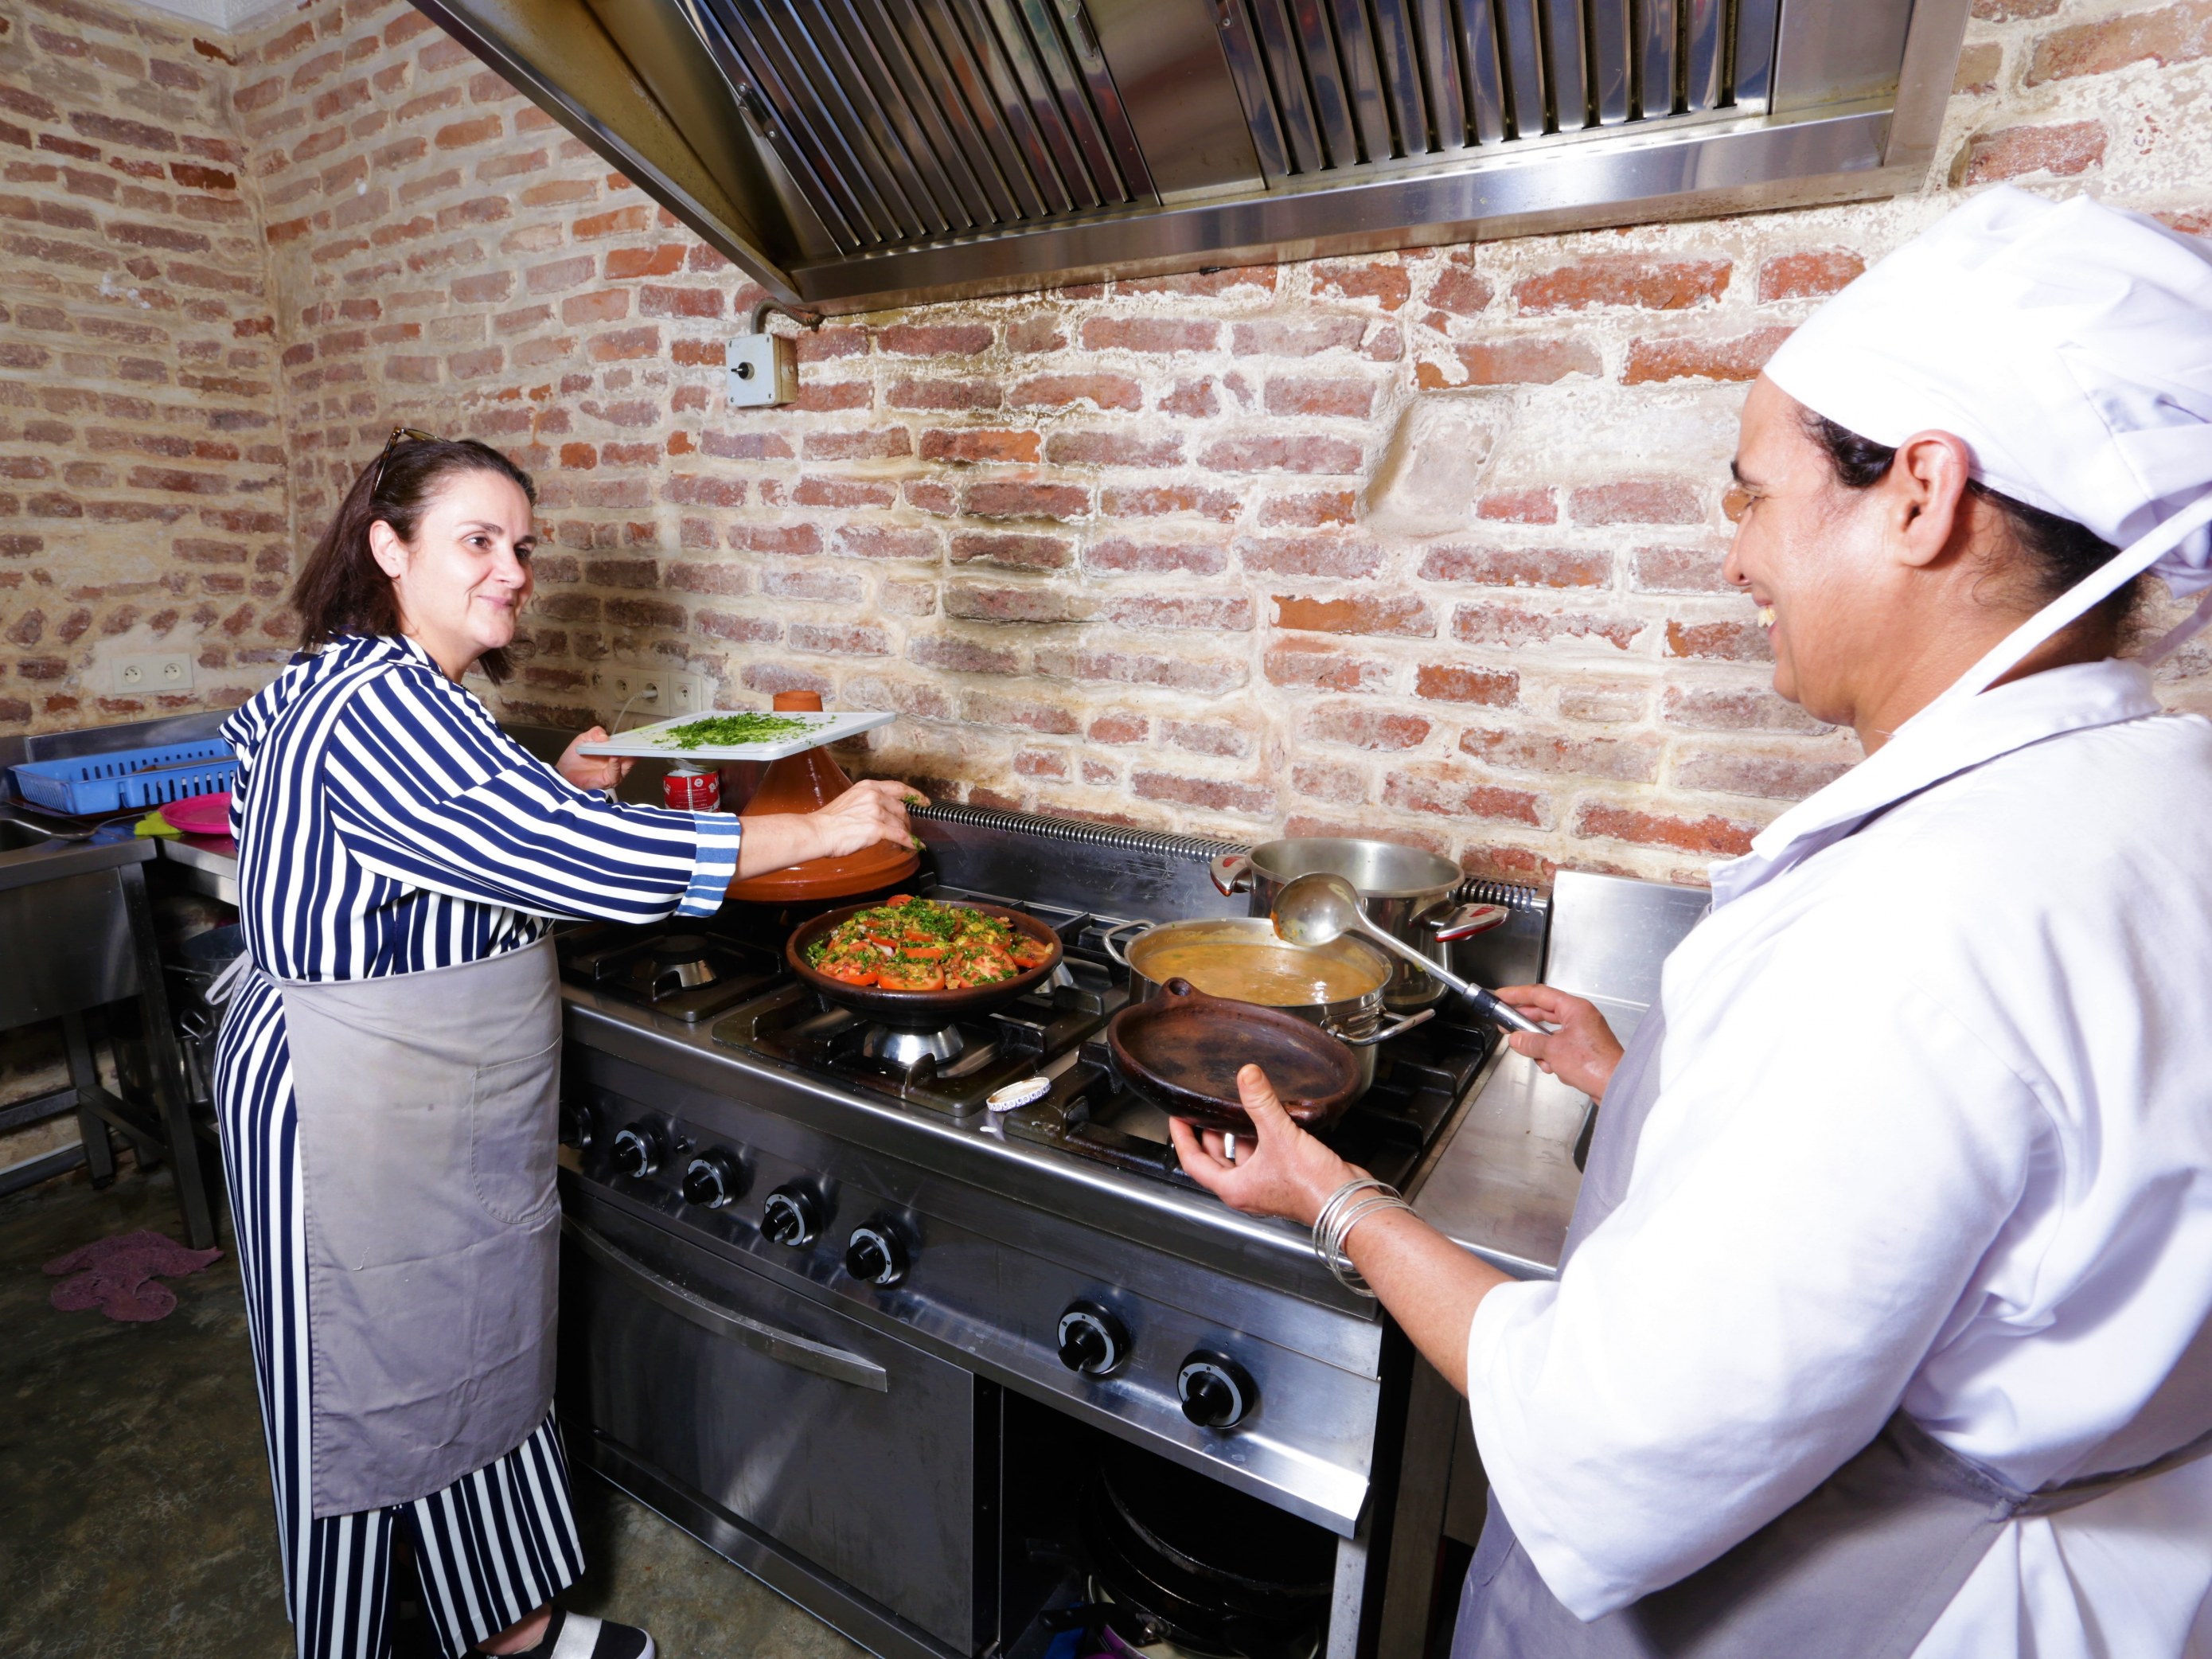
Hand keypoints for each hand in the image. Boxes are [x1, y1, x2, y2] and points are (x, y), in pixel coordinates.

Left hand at [557, 727, 633, 792]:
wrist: (564, 771)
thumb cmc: (575, 757)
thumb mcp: (584, 739)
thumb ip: (595, 733)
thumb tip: (605, 737)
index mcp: (614, 752)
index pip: (628, 746)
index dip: (633, 740)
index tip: (637, 734)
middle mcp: (618, 763)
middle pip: (632, 755)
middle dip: (635, 748)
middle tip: (636, 740)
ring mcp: (615, 773)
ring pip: (627, 764)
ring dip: (627, 755)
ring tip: (624, 747)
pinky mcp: (609, 780)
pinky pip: (616, 773)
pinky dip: (616, 764)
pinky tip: (614, 756)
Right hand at [803, 779, 922, 860]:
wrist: (819, 831)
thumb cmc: (830, 821)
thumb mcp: (850, 800)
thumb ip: (867, 801)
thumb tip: (881, 810)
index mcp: (868, 787)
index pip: (898, 788)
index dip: (914, 795)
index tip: (923, 801)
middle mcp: (874, 796)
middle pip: (901, 808)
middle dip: (906, 820)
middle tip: (906, 828)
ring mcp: (876, 812)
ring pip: (901, 823)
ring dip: (906, 832)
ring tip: (907, 839)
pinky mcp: (877, 828)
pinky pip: (900, 836)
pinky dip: (910, 842)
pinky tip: (913, 846)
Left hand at [1166, 1065, 1361, 1228]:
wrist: (1346, 1201)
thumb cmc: (1312, 1186)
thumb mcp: (1279, 1136)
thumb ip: (1260, 1103)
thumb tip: (1247, 1075)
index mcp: (1234, 1187)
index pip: (1193, 1162)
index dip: (1182, 1138)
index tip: (1176, 1119)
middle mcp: (1247, 1190)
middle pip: (1215, 1160)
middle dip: (1208, 1134)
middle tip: (1203, 1111)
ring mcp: (1266, 1186)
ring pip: (1241, 1158)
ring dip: (1236, 1135)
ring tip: (1235, 1110)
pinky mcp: (1284, 1179)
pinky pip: (1263, 1156)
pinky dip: (1259, 1139)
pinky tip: (1268, 1121)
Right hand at [1495, 985, 1623, 1100]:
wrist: (1616, 1086)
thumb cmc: (1595, 1065)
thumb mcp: (1553, 1051)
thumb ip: (1530, 1042)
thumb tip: (1516, 1038)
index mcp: (1575, 1009)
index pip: (1540, 994)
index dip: (1517, 994)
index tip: (1502, 996)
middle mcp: (1580, 1017)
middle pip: (1544, 1013)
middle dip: (1526, 1023)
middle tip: (1506, 1024)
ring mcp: (1583, 1034)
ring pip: (1551, 1033)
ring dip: (1540, 1046)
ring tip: (1535, 1055)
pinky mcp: (1584, 1050)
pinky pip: (1559, 1047)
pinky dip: (1552, 1057)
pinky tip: (1552, 1067)